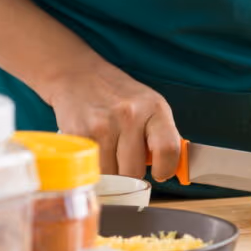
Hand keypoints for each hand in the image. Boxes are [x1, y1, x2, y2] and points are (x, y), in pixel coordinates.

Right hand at [45, 63, 180, 180]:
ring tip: (108, 151)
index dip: (166, 169)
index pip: (168, 149)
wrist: (78, 75)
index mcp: (155, 108)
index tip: (160, 173)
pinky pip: (91, 168)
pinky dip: (93, 166)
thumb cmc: (118, 94)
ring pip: (112, 175)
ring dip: (110, 171)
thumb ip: (162, 136)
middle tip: (125, 159)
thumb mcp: (150, 106)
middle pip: (135, 171)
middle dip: (131, 173)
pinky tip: (94, 149)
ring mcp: (103, 126)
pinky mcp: (79, 134)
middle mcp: (130, 115)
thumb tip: (172, 168)